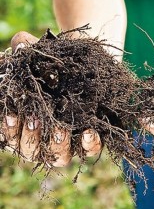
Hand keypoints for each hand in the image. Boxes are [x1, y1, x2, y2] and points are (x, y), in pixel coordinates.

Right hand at [2, 31, 101, 166]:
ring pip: (58, 157)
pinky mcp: (89, 141)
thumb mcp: (40, 57)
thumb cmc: (57, 68)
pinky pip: (89, 150)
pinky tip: (89, 132)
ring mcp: (68, 144)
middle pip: (30, 150)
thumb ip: (23, 52)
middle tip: (35, 120)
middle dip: (31, 137)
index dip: (8, 129)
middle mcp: (43, 140)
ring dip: (58, 145)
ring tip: (61, 130)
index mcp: (24, 126)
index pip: (9, 135)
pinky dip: (89, 144)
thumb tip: (7, 53)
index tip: (12, 114)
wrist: (88, 69)